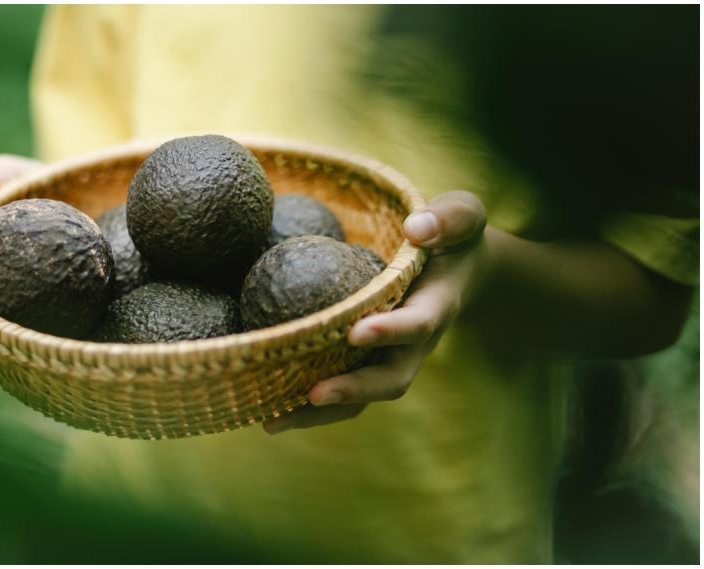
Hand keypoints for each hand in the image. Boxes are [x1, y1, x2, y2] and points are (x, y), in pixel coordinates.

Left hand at [263, 190, 489, 433]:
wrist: (458, 270)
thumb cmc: (451, 236)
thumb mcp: (463, 216)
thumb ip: (449, 219)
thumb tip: (416, 229)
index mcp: (436, 305)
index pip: (418, 324)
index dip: (390, 332)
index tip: (356, 333)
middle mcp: (415, 343)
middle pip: (391, 378)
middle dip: (354, 389)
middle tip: (313, 394)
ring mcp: (392, 358)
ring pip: (363, 397)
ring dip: (321, 413)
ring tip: (272, 422)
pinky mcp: (370, 363)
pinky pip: (344, 390)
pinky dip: (308, 406)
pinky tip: (265, 411)